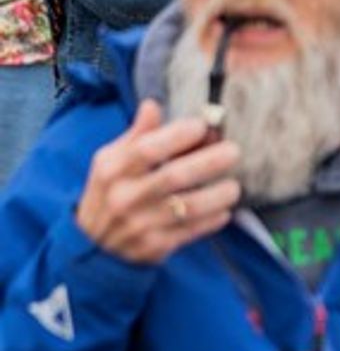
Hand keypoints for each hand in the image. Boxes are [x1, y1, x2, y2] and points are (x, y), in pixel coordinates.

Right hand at [74, 100, 242, 265]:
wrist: (93, 244)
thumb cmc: (110, 192)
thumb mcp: (111, 161)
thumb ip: (136, 135)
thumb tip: (153, 105)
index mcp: (112, 170)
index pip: (146, 149)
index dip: (177, 135)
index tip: (202, 125)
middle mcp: (124, 196)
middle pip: (173, 176)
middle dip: (209, 162)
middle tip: (233, 151)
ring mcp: (139, 224)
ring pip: (188, 207)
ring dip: (218, 194)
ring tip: (234, 185)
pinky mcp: (154, 246)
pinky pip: (192, 231)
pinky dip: (212, 220)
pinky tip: (225, 210)